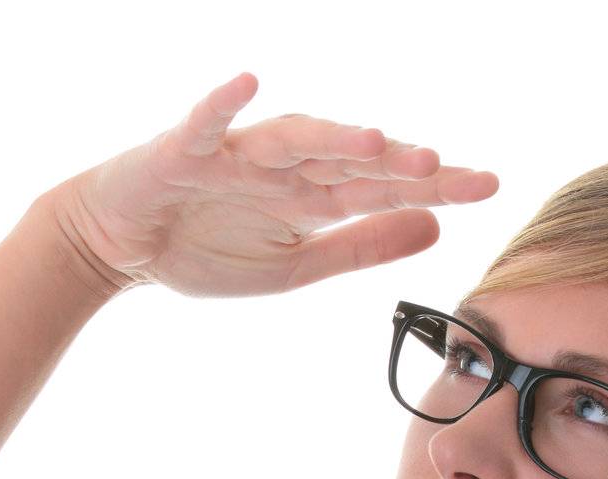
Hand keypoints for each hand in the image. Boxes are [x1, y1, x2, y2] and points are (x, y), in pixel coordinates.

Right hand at [39, 72, 498, 299]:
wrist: (119, 246)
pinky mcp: (182, 152)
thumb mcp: (296, 266)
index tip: (489, 186)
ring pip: (291, 140)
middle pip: (348, 161)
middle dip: (395, 164)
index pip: (383, 188)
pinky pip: (204, 123)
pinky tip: (247, 83)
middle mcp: (284, 168)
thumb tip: (436, 230)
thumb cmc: (204, 248)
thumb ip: (362, 246)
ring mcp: (235, 156)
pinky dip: (222, 105)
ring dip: (330, 137)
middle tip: (448, 169)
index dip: (433, 188)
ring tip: (375, 142)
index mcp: (312, 197)